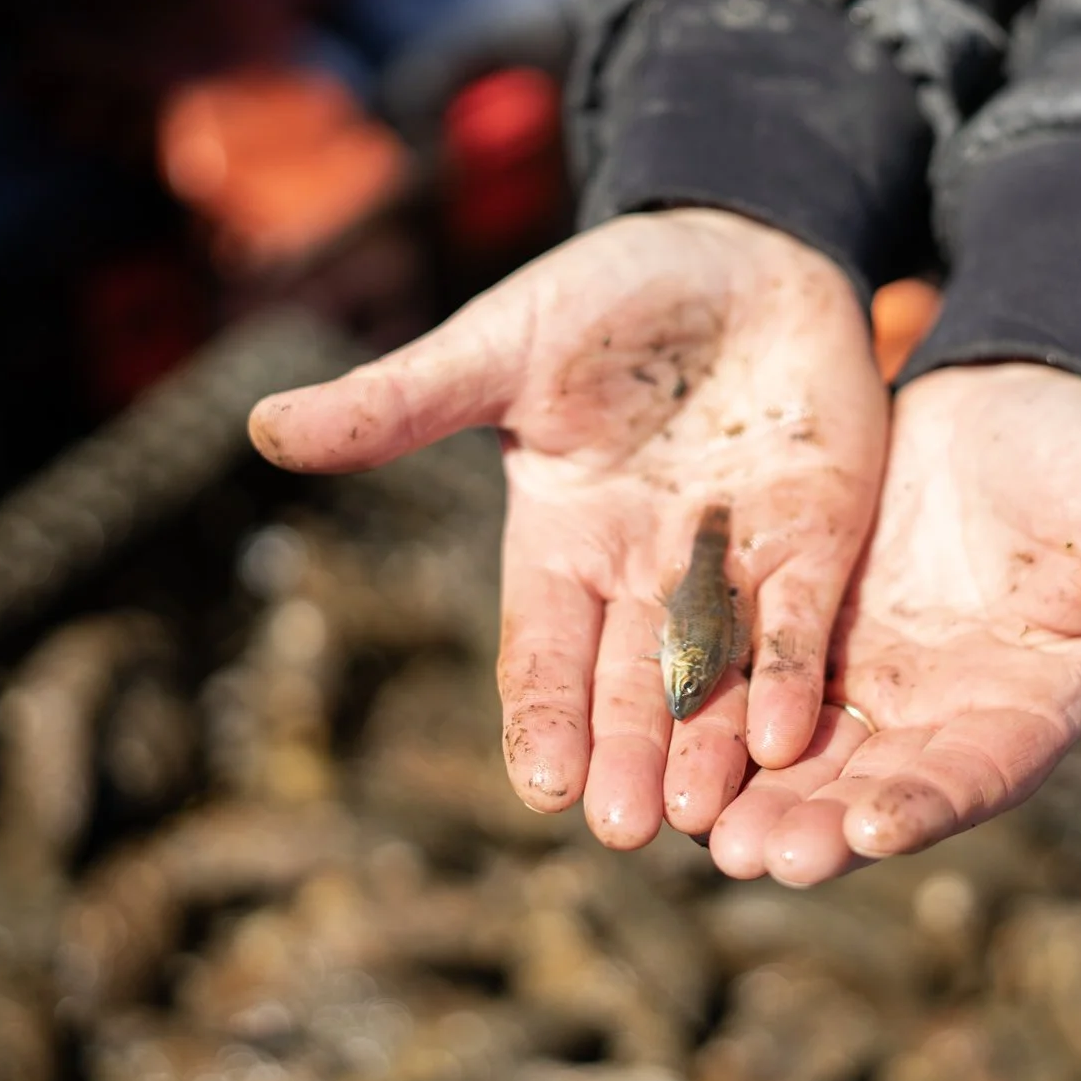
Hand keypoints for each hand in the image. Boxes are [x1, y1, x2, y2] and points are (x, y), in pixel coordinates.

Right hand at [248, 209, 887, 846]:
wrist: (739, 248)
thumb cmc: (608, 296)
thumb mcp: (502, 347)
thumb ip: (405, 401)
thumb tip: (265, 429)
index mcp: (562, 542)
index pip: (544, 650)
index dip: (542, 716)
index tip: (542, 786)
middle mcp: (644, 576)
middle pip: (632, 685)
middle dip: (627, 756)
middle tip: (623, 831)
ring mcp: (734, 565)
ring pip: (716, 677)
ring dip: (708, 748)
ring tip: (698, 818)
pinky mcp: (815, 542)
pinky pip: (798, 623)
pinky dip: (787, 678)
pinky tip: (784, 739)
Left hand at [706, 363, 1080, 884]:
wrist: (1013, 398)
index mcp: (1027, 709)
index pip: (977, 774)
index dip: (927, 803)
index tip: (871, 830)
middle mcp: (940, 715)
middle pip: (874, 787)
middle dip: (814, 825)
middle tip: (751, 857)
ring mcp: (869, 682)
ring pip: (801, 755)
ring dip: (749, 793)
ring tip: (689, 825)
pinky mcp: (809, 636)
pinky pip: (752, 687)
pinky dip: (712, 718)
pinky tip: (656, 737)